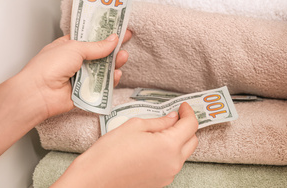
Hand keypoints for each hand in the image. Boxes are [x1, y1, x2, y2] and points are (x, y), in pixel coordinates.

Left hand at [20, 30, 131, 119]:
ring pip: (103, 69)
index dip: (106, 34)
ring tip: (122, 57)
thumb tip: (113, 40)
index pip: (92, 38)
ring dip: (114, 63)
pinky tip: (116, 74)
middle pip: (100, 54)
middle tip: (125, 43)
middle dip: (113, 49)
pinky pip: (102, 85)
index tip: (120, 29)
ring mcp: (81, 76)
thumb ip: (97, 46)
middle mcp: (76, 61)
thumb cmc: (49, 66)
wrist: (38, 93)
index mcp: (70, 46)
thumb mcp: (75, 48)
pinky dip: (111, 80)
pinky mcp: (86, 91)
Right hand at [53, 102, 198, 187]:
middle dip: (187, 126)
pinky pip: (172, 164)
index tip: (182, 106)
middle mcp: (173, 163)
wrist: (94, 179)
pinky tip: (154, 145)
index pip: (191, 125)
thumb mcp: (135, 126)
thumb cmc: (110, 151)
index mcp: (169, 146)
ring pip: (183, 153)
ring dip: (178, 140)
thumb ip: (159, 121)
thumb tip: (173, 117)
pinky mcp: (160, 183)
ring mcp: (168, 175)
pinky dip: (170, 152)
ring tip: (160, 130)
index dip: (188, 112)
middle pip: (192, 140)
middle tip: (174, 116)